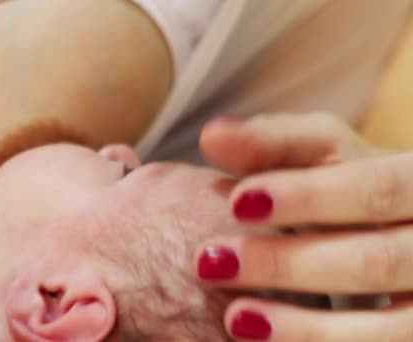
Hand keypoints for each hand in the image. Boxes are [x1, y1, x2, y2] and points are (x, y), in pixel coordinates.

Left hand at [197, 113, 412, 340]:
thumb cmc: (355, 191)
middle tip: (209, 262)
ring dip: (308, 328)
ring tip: (235, 318)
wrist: (409, 240)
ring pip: (392, 329)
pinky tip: (264, 341)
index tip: (238, 202)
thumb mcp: (327, 158)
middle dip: (288, 264)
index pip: (377, 189)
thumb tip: (213, 135)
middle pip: (377, 260)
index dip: (308, 197)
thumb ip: (273, 144)